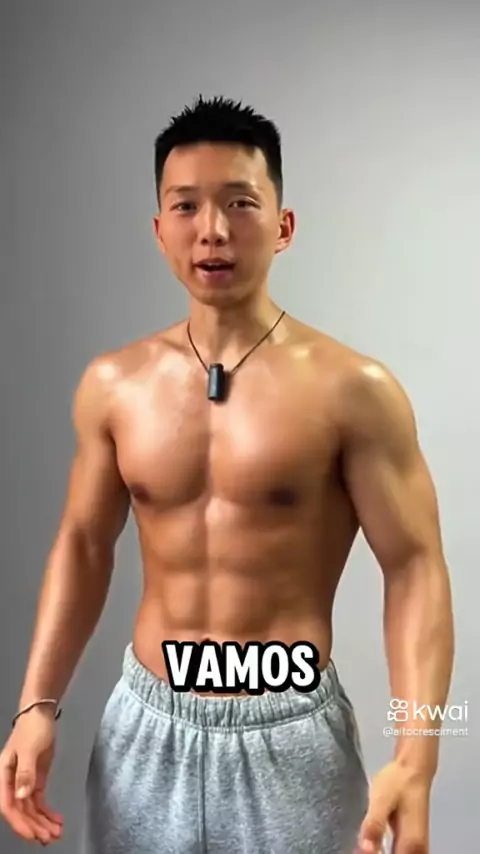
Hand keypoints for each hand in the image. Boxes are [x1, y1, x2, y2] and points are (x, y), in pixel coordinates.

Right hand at [0, 707, 63, 844]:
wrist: (41, 713)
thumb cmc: (32, 728)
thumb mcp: (29, 749)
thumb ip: (26, 772)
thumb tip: (22, 796)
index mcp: (3, 776)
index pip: (8, 805)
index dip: (19, 822)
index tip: (33, 834)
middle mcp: (11, 782)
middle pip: (21, 810)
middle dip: (34, 826)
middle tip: (50, 838)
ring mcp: (24, 782)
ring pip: (30, 809)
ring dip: (42, 822)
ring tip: (57, 833)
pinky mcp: (35, 780)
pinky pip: (38, 801)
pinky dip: (47, 812)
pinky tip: (57, 820)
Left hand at [355, 760, 430, 852]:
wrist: (414, 768)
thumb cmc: (397, 782)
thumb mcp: (381, 800)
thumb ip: (374, 826)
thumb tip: (365, 851)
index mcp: (410, 845)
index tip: (359, 851)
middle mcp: (418, 852)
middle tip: (359, 847)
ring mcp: (417, 848)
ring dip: (382, 853)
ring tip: (362, 846)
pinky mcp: (412, 843)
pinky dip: (386, 853)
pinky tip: (371, 847)